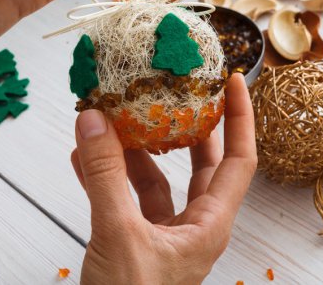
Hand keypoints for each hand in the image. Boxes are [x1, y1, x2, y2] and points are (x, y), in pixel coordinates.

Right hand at [70, 74, 256, 283]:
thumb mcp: (119, 235)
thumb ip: (105, 177)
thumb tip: (95, 119)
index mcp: (210, 224)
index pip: (239, 159)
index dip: (241, 117)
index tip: (231, 81)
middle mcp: (192, 225)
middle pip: (199, 162)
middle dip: (184, 124)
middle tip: (172, 89)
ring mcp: (162, 233)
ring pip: (154, 178)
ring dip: (133, 148)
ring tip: (113, 116)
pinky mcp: (133, 241)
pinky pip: (123, 198)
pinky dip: (105, 175)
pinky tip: (82, 155)